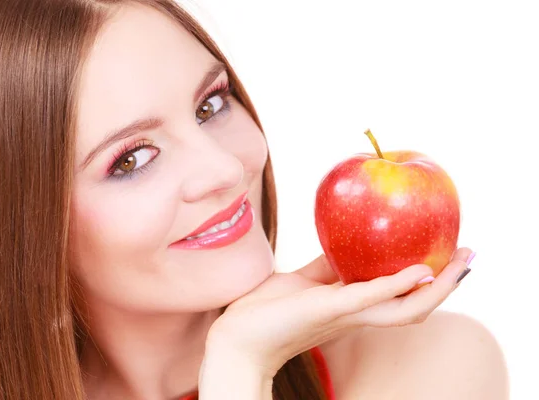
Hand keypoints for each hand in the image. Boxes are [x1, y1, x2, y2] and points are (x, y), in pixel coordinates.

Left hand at [204, 247, 472, 378]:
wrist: (237, 338)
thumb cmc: (267, 311)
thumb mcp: (303, 282)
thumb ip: (326, 268)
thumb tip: (342, 243)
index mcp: (352, 309)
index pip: (400, 297)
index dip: (427, 282)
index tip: (448, 257)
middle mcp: (356, 316)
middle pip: (414, 306)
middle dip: (446, 285)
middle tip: (471, 257)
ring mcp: (345, 316)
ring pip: (405, 309)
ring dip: (437, 288)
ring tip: (460, 264)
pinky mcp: (327, 310)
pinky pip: (367, 298)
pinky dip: (394, 285)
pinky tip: (415, 271)